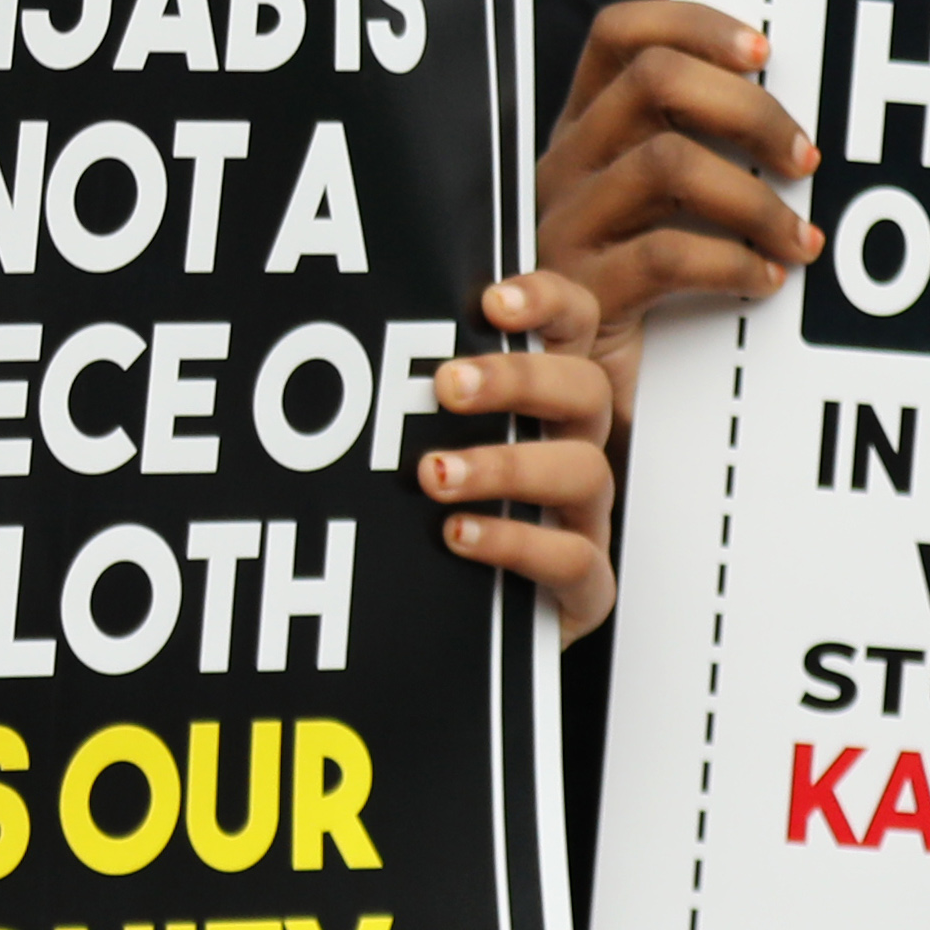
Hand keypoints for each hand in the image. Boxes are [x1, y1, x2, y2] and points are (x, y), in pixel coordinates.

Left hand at [422, 268, 623, 641]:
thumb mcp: (414, 443)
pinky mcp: (583, 586)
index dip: (545, 304)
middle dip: (517, 381)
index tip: (490, 303)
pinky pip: (572, 558)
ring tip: (435, 473)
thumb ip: (406, 394)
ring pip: (583, 470)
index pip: (571, 325)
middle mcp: (574, 447)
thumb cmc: (429, 519)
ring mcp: (584, 516)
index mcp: (542, 399)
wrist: (446, 626)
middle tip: (447, 386)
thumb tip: (344, 344)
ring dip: (505, 465)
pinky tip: (457, 534)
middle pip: (585, 390)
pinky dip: (514, 542)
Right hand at [535, 0, 812, 421]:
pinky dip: (734, 262)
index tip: (765, 52)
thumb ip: (695, 156)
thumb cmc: (631, 297)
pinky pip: (666, 254)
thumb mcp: (652, 213)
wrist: (563, 403)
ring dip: (756, 195)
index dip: (695, 23)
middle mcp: (563, 165)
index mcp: (582, 131)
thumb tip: (794, 124)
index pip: (619, 33)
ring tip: (799, 237)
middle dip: (751, 109)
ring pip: (667, 161)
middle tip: (805, 158)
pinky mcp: (576, 292)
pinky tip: (764, 281)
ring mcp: (564, 226)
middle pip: (655, 80)